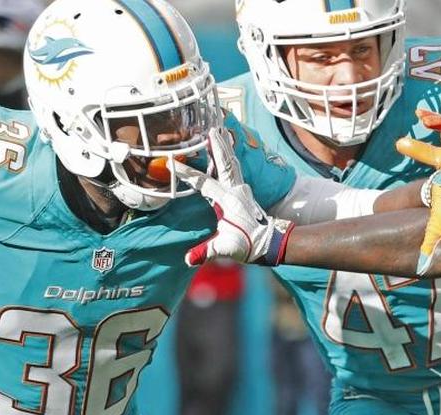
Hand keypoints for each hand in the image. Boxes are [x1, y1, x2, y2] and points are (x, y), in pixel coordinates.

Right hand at [172, 128, 291, 265]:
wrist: (268, 243)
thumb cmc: (247, 244)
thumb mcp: (226, 249)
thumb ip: (207, 252)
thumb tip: (188, 260)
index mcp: (228, 201)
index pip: (204, 183)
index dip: (187, 174)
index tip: (172, 163)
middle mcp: (236, 191)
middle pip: (225, 163)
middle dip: (217, 146)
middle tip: (211, 129)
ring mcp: (242, 189)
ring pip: (232, 163)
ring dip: (224, 147)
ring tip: (218, 131)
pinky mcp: (244, 190)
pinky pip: (235, 169)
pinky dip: (229, 157)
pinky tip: (225, 150)